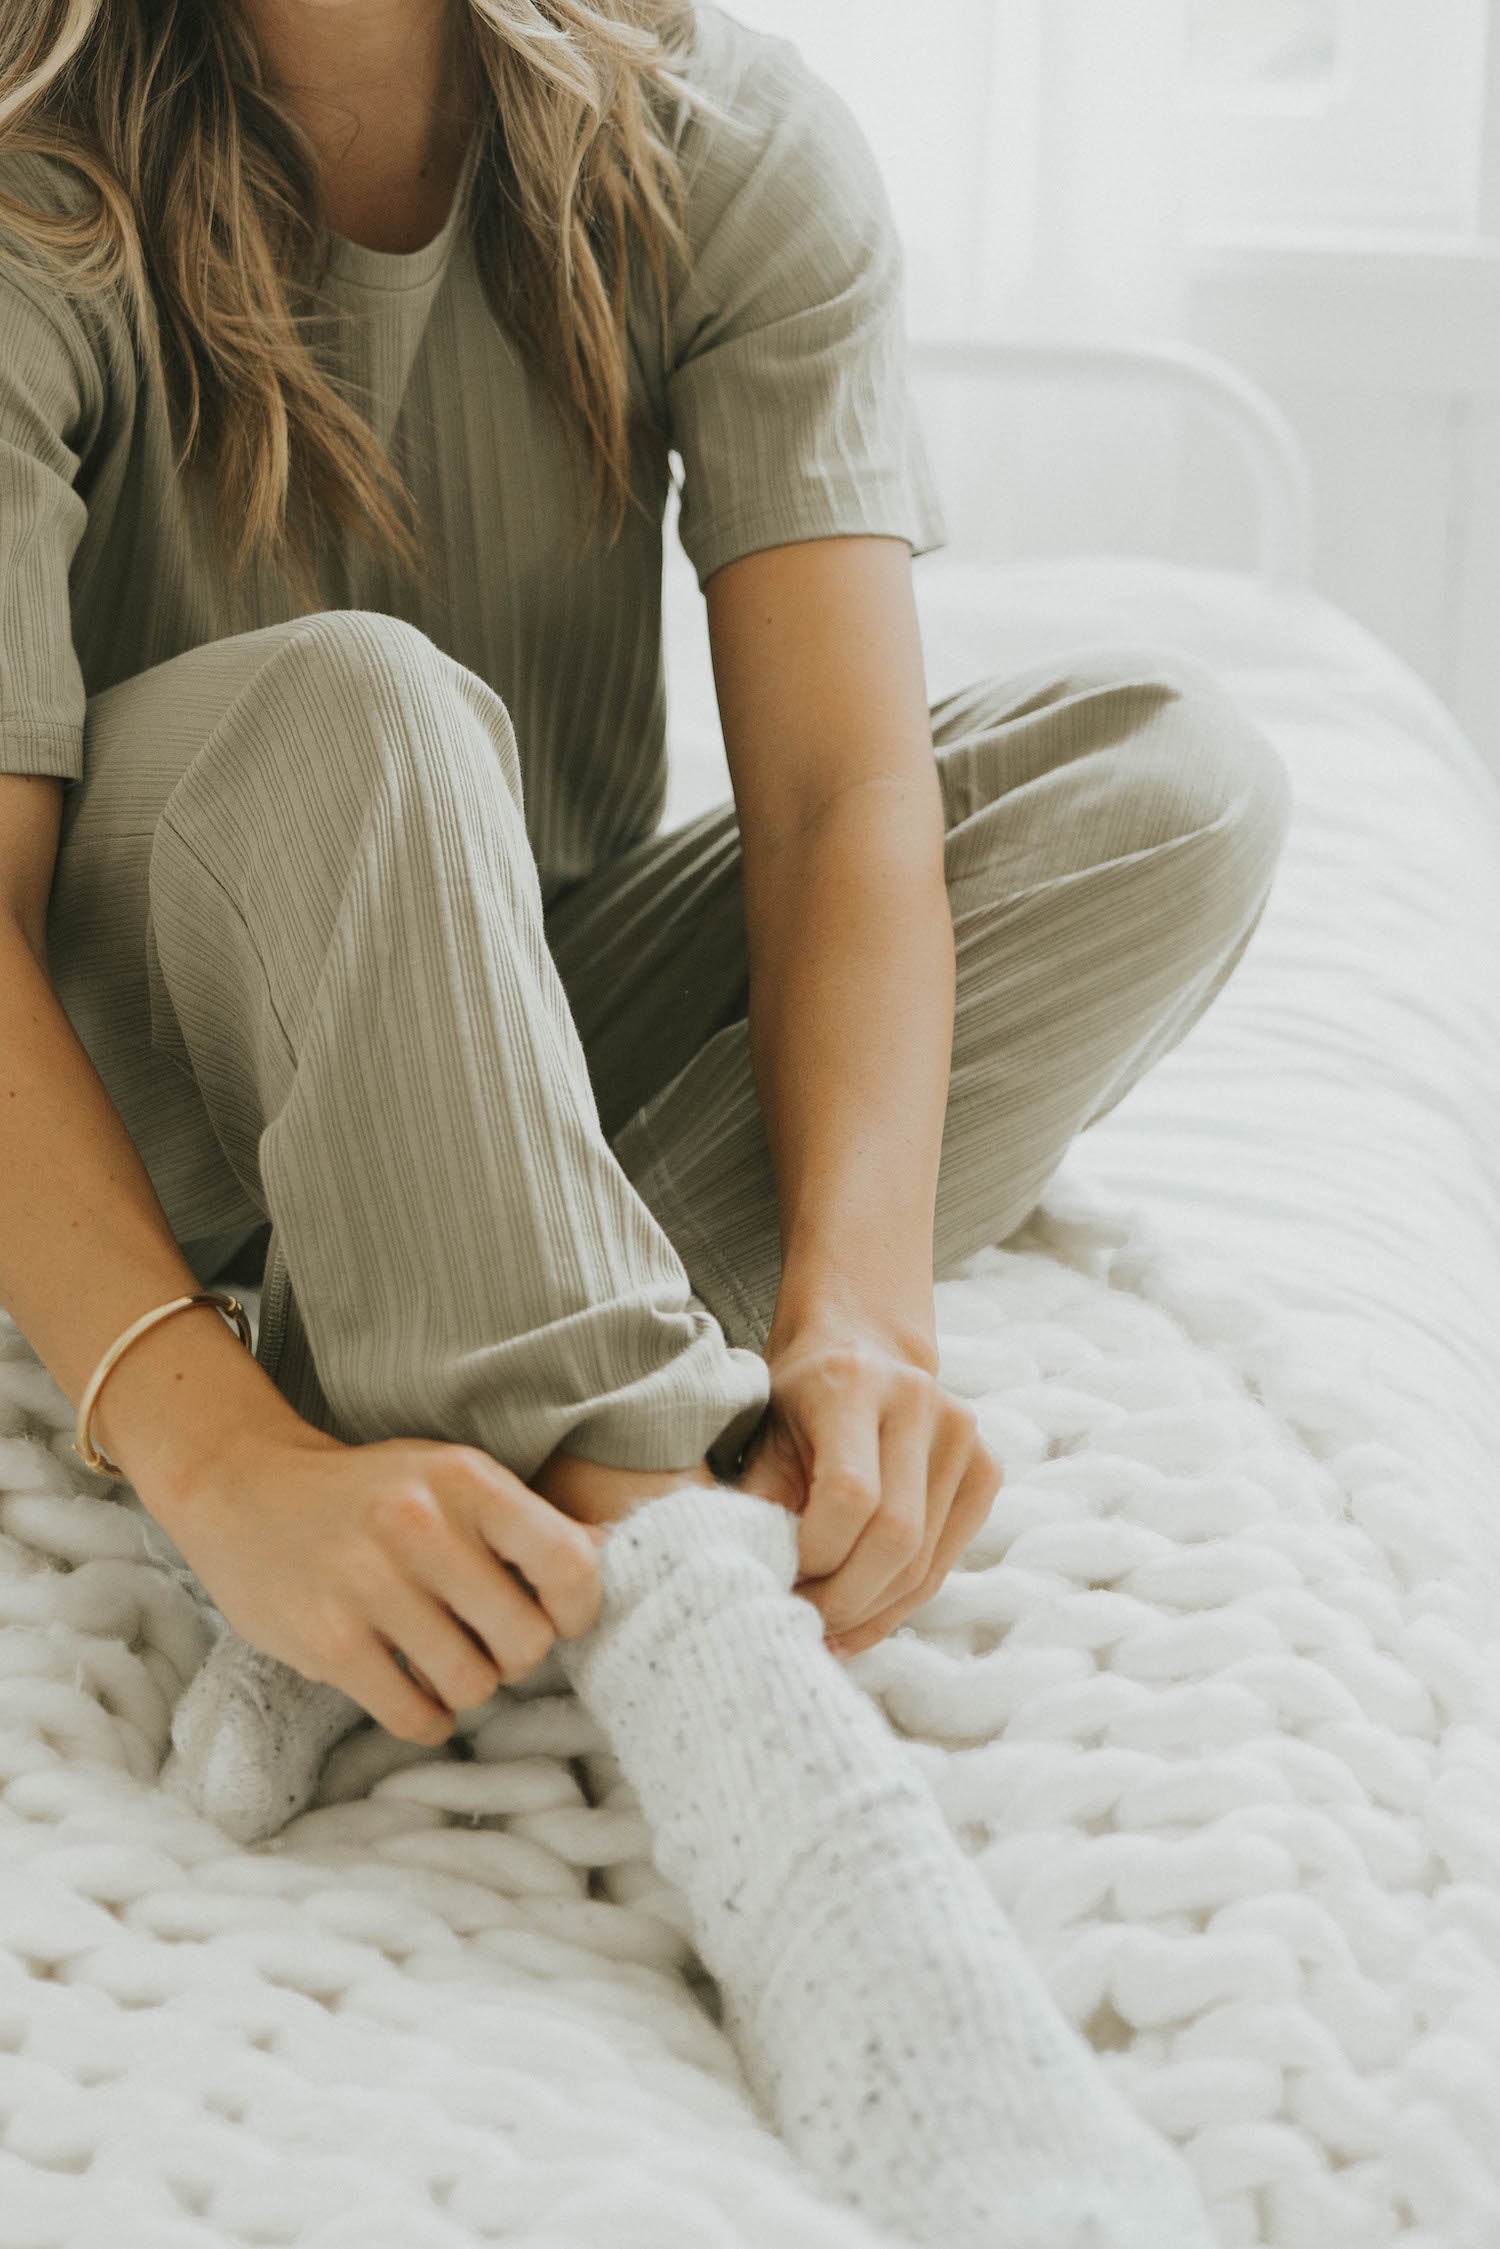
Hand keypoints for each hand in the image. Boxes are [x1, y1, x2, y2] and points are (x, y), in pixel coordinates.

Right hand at [149, 1421, 602, 1745]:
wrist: (244, 1489)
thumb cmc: (371, 1493)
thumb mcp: (450, 1479)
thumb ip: (524, 1521)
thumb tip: (611, 1557)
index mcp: (465, 1479)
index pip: (569, 1564)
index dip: (577, 1608)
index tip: (554, 1615)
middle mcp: (420, 1525)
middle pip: (527, 1641)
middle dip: (517, 1655)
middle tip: (488, 1642)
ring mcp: (369, 1584)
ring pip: (474, 1686)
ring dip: (469, 1688)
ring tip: (446, 1661)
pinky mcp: (327, 1640)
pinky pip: (415, 1716)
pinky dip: (428, 1719)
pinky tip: (414, 1693)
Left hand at [736, 1313, 1002, 1656]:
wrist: (862, 1349)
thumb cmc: (800, 1401)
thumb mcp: (764, 1438)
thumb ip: (757, 1503)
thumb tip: (751, 1580)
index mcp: (853, 1384)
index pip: (850, 1494)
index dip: (815, 1554)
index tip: (780, 1579)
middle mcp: (918, 1402)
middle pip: (896, 1536)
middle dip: (844, 1598)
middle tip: (800, 1620)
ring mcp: (963, 1435)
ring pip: (923, 1563)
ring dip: (870, 1612)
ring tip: (826, 1629)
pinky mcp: (986, 1469)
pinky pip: (944, 1563)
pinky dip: (900, 1602)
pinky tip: (861, 1616)